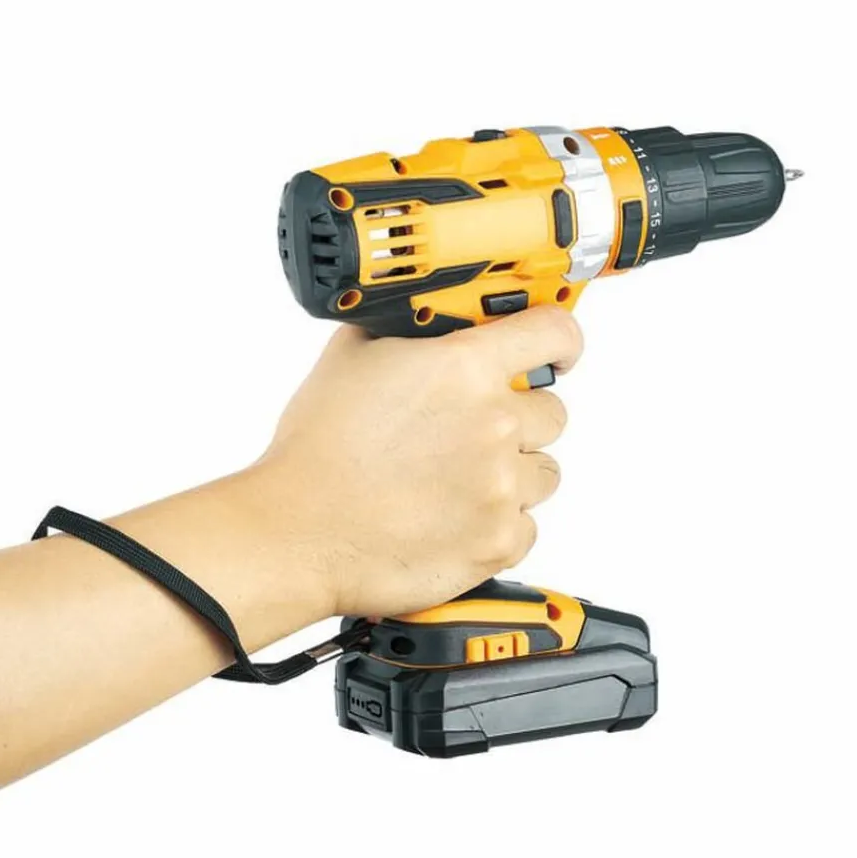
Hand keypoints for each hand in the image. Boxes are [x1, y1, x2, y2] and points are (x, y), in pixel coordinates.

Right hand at [252, 306, 582, 616]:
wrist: (296, 531)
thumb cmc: (316, 452)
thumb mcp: (351, 357)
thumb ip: (404, 330)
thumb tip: (425, 315)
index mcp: (464, 368)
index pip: (554, 333)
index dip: (560, 341)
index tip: (557, 351)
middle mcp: (493, 424)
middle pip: (552, 412)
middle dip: (519, 419)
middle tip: (473, 433)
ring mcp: (501, 487)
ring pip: (544, 472)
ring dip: (513, 473)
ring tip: (457, 481)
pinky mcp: (498, 542)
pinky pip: (527, 528)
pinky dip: (499, 526)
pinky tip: (454, 519)